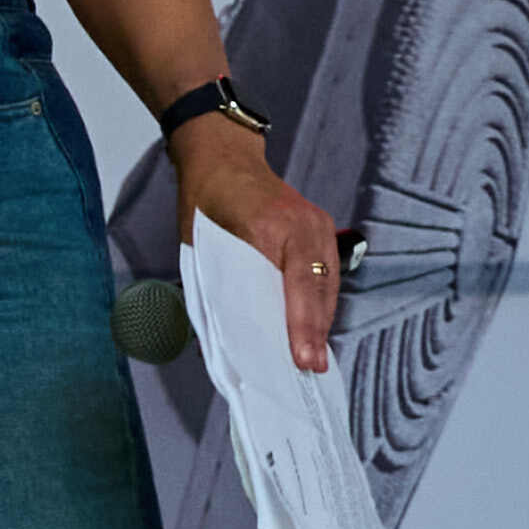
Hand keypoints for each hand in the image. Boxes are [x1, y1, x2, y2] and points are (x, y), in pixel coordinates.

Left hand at [185, 137, 345, 372]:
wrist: (223, 159)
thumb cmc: (205, 205)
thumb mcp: (201, 249)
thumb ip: (220, 291)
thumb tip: (228, 342)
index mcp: (269, 227)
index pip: (294, 285)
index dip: (299, 328)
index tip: (303, 360)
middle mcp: (304, 224)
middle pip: (318, 289)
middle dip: (314, 333)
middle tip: (311, 369)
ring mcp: (318, 224)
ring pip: (327, 284)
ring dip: (320, 321)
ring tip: (313, 358)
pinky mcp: (322, 228)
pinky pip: (327, 272)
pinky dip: (320, 301)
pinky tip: (312, 327)